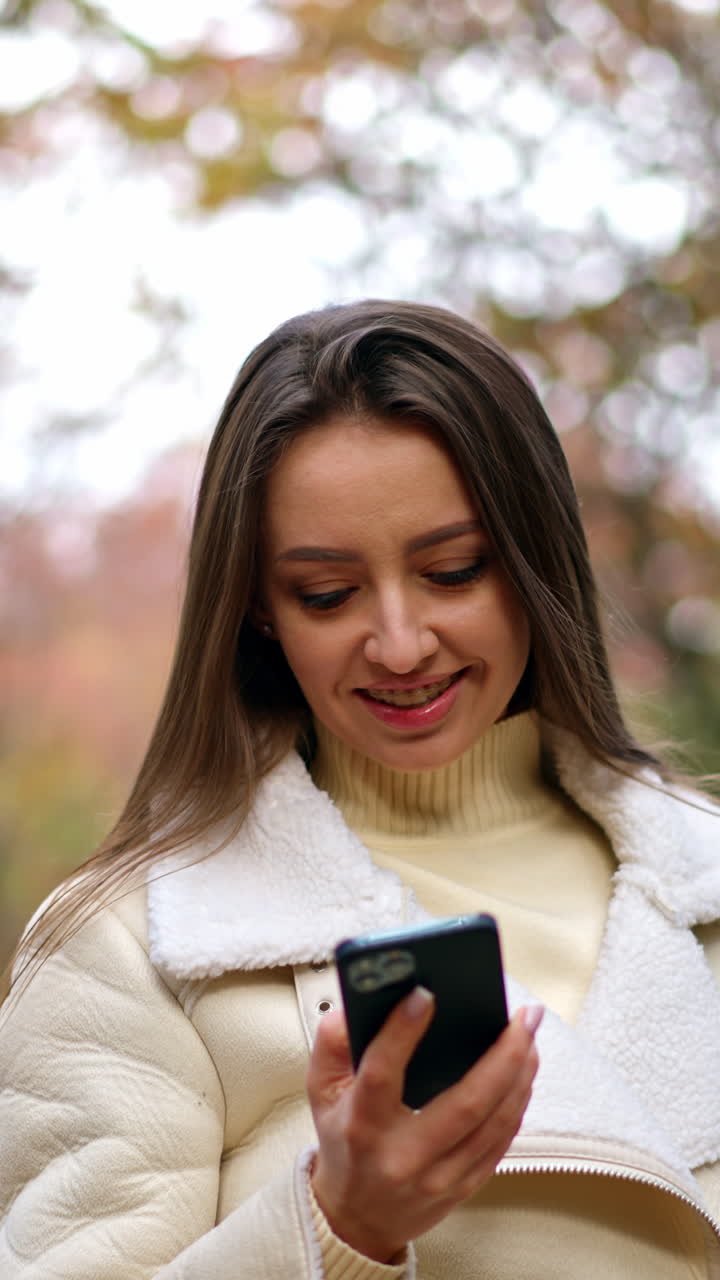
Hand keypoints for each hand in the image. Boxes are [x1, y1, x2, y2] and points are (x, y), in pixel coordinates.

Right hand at [307, 987, 541, 1263]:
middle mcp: (402, 1155)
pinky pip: (500, 1143)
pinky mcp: (463, 1188)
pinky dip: (518, 1103)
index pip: (382, 1074)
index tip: (425, 993)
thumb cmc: (342, 1139)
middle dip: (503, 1053)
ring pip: (493, 1123)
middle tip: (523, 1014)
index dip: (402, 1032)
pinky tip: (525, 1072)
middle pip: (466, 1102)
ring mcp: (437, 1177)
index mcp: (362, 1125)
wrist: (356, 1218)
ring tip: (530, 1035)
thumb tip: (356, 1006)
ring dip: (521, 1075)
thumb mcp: (321, 1090)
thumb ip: (331, 1042)